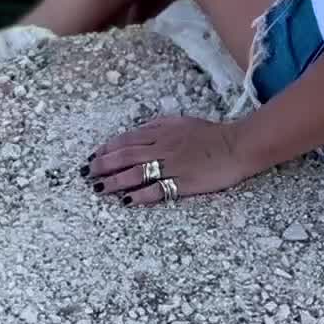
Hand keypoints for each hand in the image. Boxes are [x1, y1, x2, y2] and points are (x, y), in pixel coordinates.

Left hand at [85, 115, 244, 204]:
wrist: (236, 146)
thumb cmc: (210, 135)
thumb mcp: (181, 122)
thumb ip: (158, 126)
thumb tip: (138, 131)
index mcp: (161, 132)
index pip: (126, 140)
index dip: (107, 149)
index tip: (93, 157)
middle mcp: (162, 147)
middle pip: (125, 156)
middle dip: (103, 165)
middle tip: (87, 174)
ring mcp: (171, 166)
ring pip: (135, 173)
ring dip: (114, 181)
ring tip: (98, 189)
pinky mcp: (182, 183)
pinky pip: (156, 190)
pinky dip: (139, 196)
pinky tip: (126, 201)